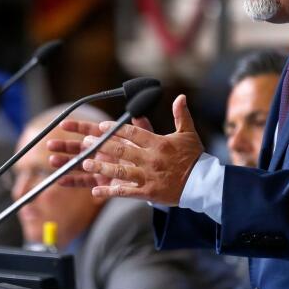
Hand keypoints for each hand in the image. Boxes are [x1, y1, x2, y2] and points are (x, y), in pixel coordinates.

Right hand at [47, 117, 153, 188]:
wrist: (155, 174)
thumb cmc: (149, 154)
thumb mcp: (148, 140)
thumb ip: (142, 129)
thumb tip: (139, 115)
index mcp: (111, 139)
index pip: (92, 130)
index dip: (78, 126)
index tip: (64, 123)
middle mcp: (103, 152)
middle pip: (80, 147)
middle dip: (65, 145)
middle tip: (50, 144)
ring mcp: (101, 167)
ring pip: (79, 164)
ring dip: (65, 162)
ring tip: (52, 161)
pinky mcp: (102, 182)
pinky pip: (85, 182)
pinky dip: (73, 181)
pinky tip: (60, 180)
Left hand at [60, 95, 202, 204]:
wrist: (202, 184)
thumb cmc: (195, 157)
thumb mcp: (188, 134)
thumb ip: (182, 115)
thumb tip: (180, 96)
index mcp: (159, 143)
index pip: (134, 133)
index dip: (116, 129)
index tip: (101, 126)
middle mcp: (151, 159)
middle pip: (122, 151)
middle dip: (102, 145)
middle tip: (86, 142)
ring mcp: (148, 176)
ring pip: (120, 171)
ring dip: (101, 167)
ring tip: (86, 163)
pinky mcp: (148, 192)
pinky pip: (126, 192)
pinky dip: (110, 191)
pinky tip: (96, 190)